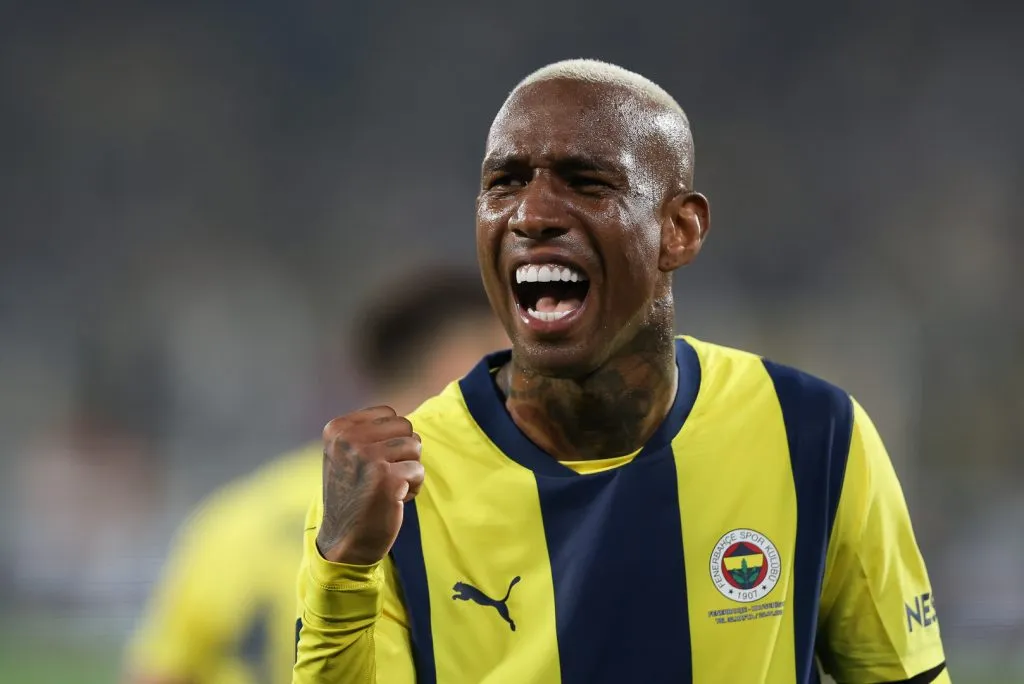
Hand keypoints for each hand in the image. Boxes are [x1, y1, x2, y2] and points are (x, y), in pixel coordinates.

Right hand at [316, 406, 423, 565]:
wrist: (345, 540)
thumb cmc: (353, 495)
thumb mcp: (346, 455)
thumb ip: (367, 432)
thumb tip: (403, 419)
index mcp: (338, 429)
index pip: (388, 413)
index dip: (391, 438)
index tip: (374, 462)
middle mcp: (349, 439)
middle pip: (405, 426)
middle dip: (404, 452)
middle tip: (385, 475)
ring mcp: (368, 457)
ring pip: (415, 445)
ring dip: (410, 469)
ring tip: (390, 486)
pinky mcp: (387, 479)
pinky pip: (420, 470)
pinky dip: (414, 487)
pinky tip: (395, 500)